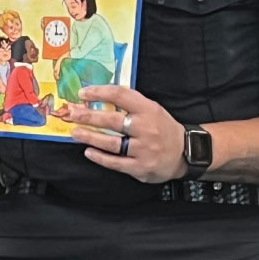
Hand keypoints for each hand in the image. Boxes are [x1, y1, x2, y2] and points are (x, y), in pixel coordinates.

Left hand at [57, 83, 186, 182]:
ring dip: (90, 137)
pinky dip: (100, 157)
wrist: (186, 152)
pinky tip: (89, 152)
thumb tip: (100, 99)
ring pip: (111, 143)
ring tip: (75, 133)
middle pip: (112, 120)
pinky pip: (116, 162)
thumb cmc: (163, 128)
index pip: (121, 95)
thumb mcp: (153, 110)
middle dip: (88, 116)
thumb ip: (131, 104)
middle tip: (72, 114)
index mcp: (149, 109)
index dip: (100, 93)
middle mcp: (146, 128)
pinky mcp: (140, 167)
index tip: (83, 94)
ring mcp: (143, 149)